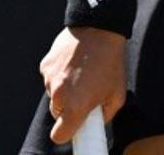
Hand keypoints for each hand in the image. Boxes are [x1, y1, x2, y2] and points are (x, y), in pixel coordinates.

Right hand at [39, 26, 126, 143]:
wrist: (99, 28)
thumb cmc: (111, 61)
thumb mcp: (118, 92)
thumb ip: (105, 114)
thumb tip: (95, 121)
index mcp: (76, 106)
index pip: (60, 136)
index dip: (68, 132)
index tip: (75, 127)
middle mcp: (58, 95)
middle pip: (57, 114)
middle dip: (69, 108)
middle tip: (86, 92)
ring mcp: (49, 79)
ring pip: (54, 94)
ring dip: (65, 89)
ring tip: (83, 72)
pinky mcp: (45, 66)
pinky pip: (51, 78)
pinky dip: (60, 74)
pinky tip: (75, 62)